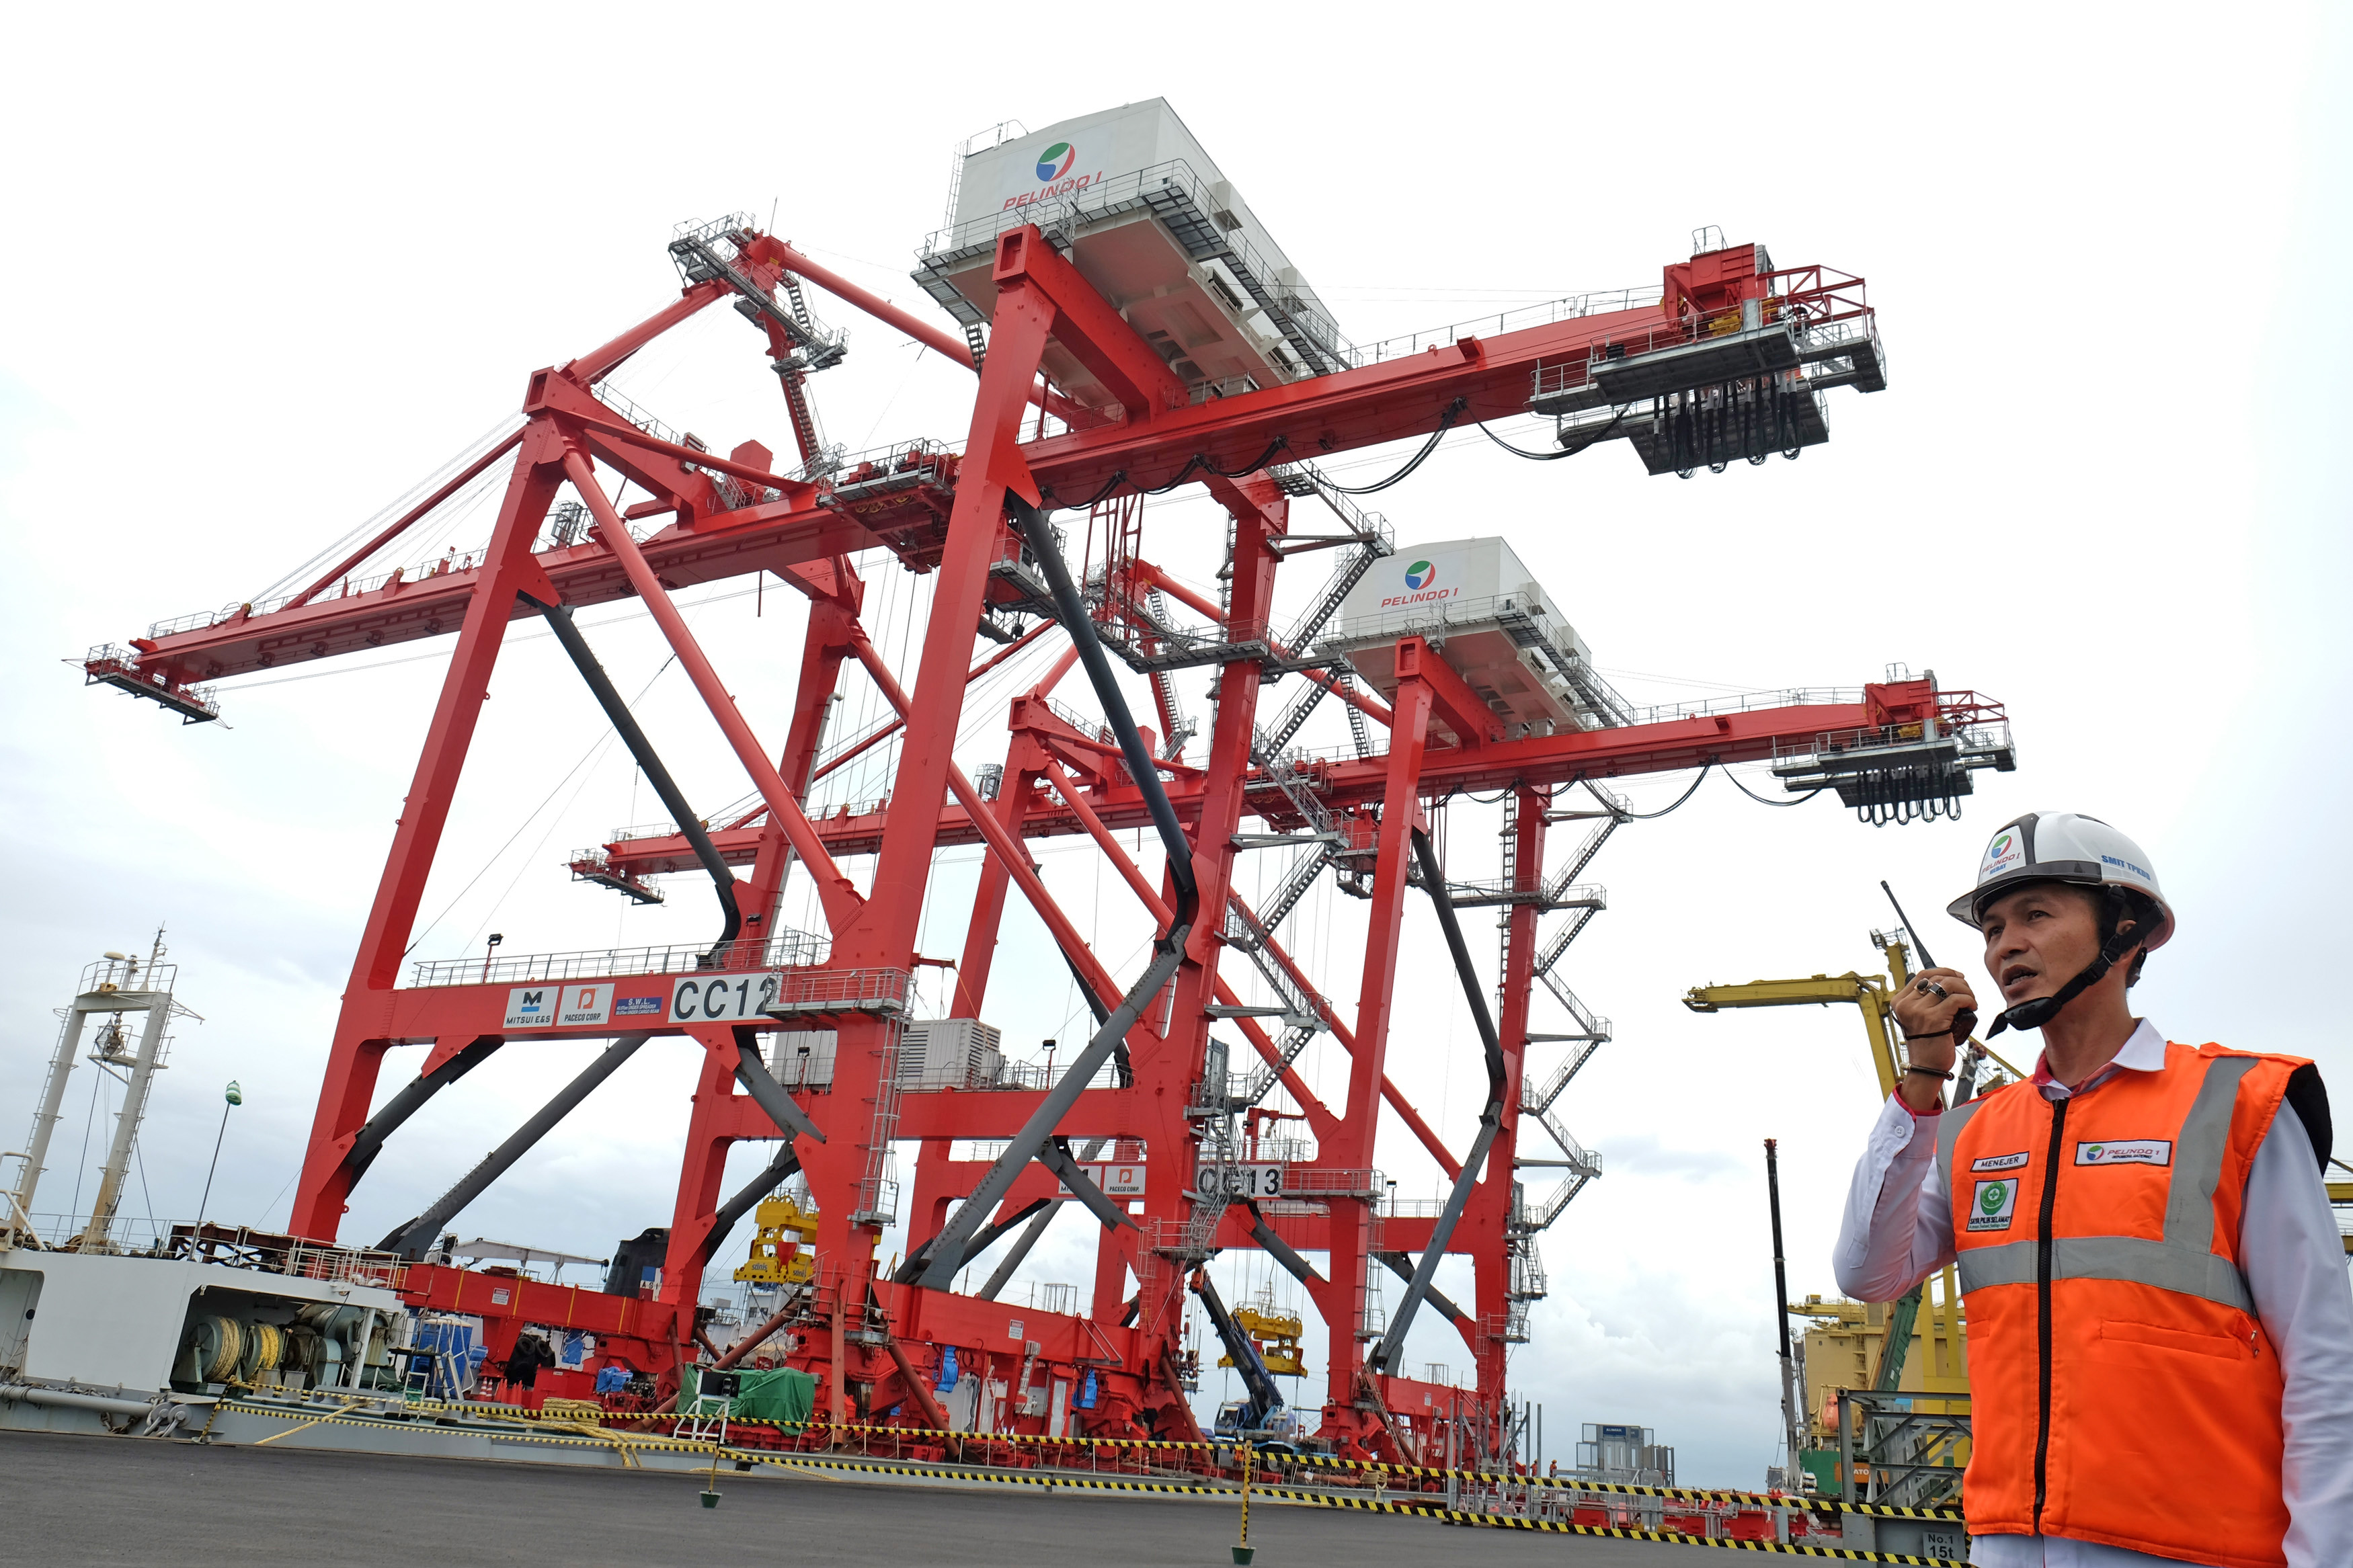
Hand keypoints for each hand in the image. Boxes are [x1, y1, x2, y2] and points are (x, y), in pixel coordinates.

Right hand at [1891, 968, 1975, 1109]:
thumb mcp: (1917, 1018)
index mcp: (1900, 1002)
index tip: (1957, 976)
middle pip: (1937, 978)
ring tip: (1971, 1000)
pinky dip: (1969, 1000)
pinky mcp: (1935, 1019)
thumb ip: (1923, 1001)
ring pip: (1948, 985)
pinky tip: (1972, 1007)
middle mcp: (1907, 1005)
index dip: (1943, 971)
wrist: (1927, 1067)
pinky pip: (1957, 999)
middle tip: (1967, 991)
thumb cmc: (1927, 1044)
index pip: (1922, 975)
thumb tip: (1944, 982)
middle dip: (1958, 981)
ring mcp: (1919, 1011)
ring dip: (1965, 989)